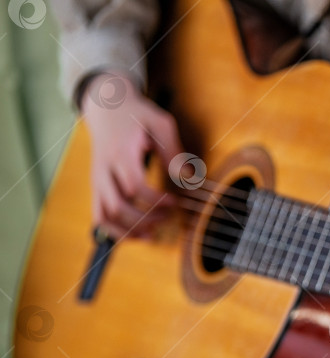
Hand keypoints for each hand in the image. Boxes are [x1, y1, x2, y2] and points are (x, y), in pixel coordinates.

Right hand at [80, 72, 180, 238]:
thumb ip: (174, 151)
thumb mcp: (160, 124)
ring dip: (128, 231)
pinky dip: (115, 231)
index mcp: (120, 153)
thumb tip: (189, 178)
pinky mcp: (97, 187)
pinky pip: (99, 216)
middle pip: (117, 205)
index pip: (133, 185)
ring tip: (152, 234)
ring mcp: (97, 180)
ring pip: (104, 215)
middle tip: (167, 217)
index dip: (155, 200)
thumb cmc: (137, 115)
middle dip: (144, 218)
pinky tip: (137, 235)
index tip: (175, 202)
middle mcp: (104, 169)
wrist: (107, 107)